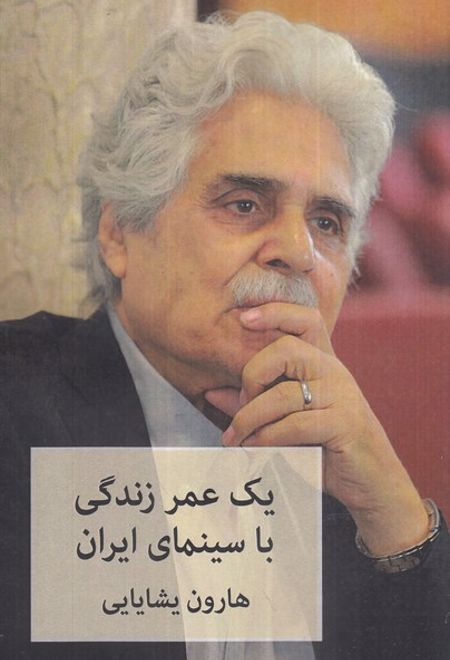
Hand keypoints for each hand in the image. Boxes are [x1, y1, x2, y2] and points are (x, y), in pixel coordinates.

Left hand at [205, 302, 428, 554]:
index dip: (277, 311)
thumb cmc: (324, 445)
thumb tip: (209, 392)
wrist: (372, 480)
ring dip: (250, 418)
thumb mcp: (286, 419)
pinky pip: (296, 425)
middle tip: (240, 404)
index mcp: (321, 363)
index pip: (307, 319)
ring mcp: (342, 396)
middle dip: (252, 374)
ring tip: (234, 438)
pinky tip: (254, 449)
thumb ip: (252, 402)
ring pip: (284, 395)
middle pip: (287, 349)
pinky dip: (268, 438)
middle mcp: (334, 371)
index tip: (244, 317)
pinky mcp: (345, 424)